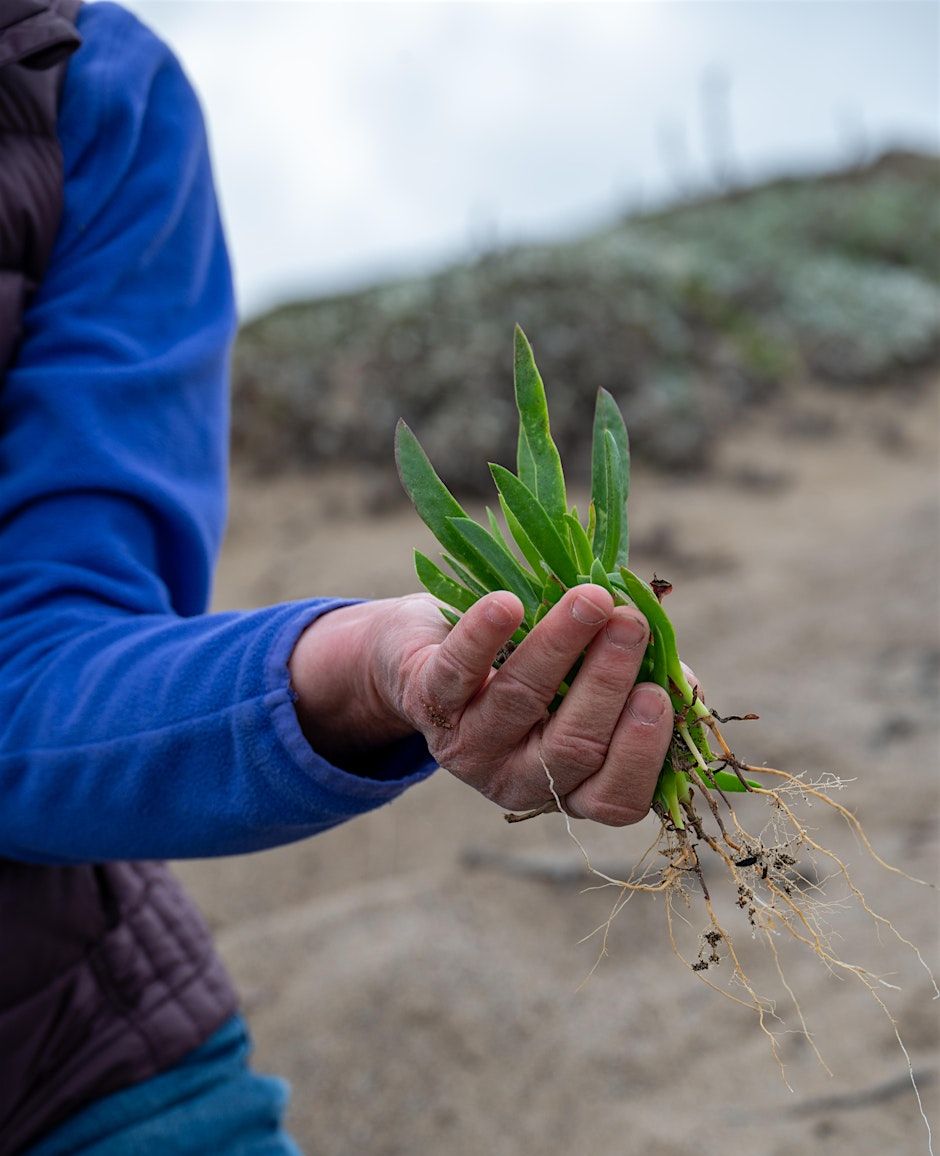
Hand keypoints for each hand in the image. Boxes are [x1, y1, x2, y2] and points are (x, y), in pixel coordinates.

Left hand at [289, 586, 673, 825]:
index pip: (613, 798)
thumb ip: (636, 683)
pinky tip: (508, 604)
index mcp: (568, 785)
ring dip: (560, 644)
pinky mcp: (430, 702)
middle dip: (606, 682)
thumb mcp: (585, 681)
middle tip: (631, 623)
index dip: (640, 753)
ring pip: (520, 701)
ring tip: (592, 598)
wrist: (428, 651)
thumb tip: (678, 680)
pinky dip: (485, 635)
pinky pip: (459, 671)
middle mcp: (518, 778)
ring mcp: (470, 746)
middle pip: (571, 746)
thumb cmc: (527, 664)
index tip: (657, 696)